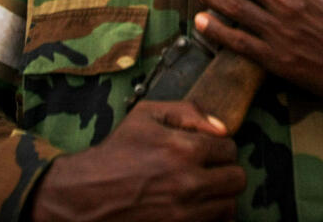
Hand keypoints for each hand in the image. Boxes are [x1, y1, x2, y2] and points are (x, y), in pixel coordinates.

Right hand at [29, 100, 243, 221]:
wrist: (86, 195)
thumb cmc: (115, 153)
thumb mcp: (145, 116)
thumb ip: (188, 112)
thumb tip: (222, 128)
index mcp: (184, 149)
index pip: (230, 148)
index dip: (218, 147)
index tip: (204, 151)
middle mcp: (189, 183)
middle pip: (237, 179)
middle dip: (223, 171)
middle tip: (206, 171)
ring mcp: (185, 213)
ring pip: (230, 206)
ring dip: (218, 197)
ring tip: (198, 190)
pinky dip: (210, 217)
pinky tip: (194, 207)